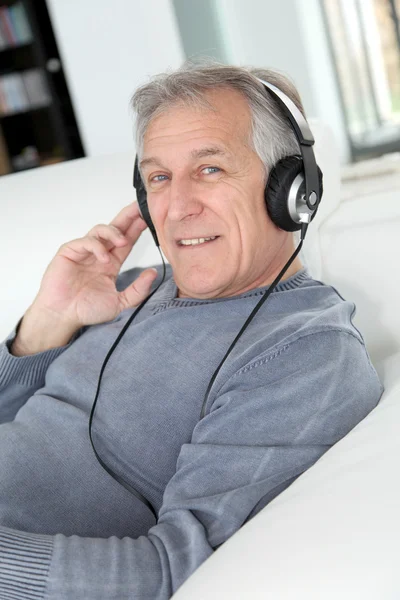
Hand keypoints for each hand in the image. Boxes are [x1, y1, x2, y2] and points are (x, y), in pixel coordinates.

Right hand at [29, 202, 157, 330]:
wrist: (63, 316)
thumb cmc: (86, 310)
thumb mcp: (120, 303)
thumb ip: (138, 290)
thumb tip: (153, 273)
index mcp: (111, 263)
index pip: (127, 241)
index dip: (138, 229)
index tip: (150, 218)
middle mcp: (99, 254)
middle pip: (115, 229)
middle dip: (128, 217)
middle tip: (140, 208)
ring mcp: (84, 251)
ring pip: (100, 230)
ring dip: (113, 232)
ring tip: (123, 241)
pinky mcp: (69, 252)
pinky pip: (85, 241)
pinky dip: (96, 247)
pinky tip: (104, 259)